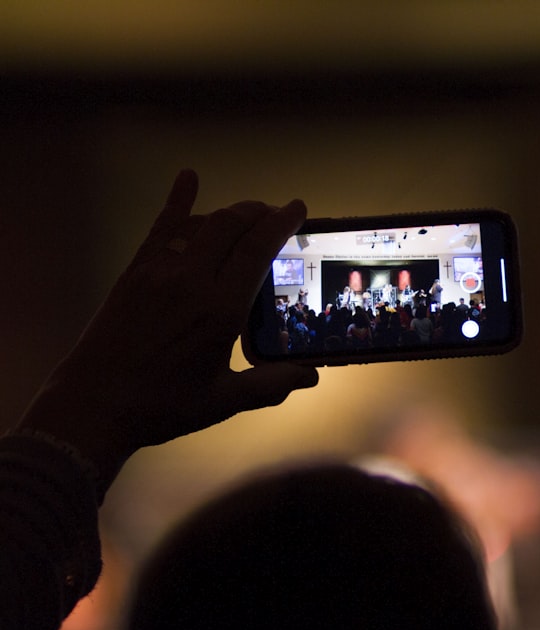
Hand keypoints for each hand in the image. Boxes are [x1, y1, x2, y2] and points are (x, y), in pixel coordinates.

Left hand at [17, 170, 318, 492]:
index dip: (281, 223)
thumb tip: (311, 377)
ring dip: (228, 212)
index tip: (298, 207)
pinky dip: (178, 202)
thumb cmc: (163, 406)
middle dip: (258, 212)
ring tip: (246, 212)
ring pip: (201, 224)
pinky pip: (160, 228)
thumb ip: (270, 385)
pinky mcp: (135, 273)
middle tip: (275, 213)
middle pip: (231, 226)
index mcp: (220, 310)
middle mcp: (191, 281)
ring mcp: (159, 272)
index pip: (257, 249)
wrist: (93, 405)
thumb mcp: (224, 400)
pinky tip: (187, 179)